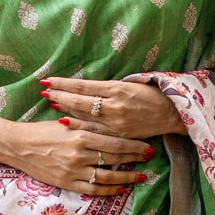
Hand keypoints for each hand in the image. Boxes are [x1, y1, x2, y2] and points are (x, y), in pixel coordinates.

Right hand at [13, 115, 155, 198]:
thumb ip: (88, 125)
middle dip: (135, 158)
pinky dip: (109, 190)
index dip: (134, 145)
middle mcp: (79, 154)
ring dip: (126, 177)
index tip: (147, 146)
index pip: (114, 141)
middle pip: (115, 157)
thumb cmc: (42, 131)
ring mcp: (74, 170)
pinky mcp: (67, 183)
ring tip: (140, 177)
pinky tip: (120, 189)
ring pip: (107, 176)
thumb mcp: (67, 123)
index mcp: (80, 135)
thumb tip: (110, 124)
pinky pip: (93, 190)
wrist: (18, 145)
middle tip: (150, 158)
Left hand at [39, 74, 185, 138]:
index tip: (48, 80)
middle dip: (59, 95)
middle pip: (80, 100)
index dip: (64, 83)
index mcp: (116, 88)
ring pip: (84, 115)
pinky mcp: (119, 134)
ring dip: (65, 109)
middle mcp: (114, 104)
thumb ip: (107, 88)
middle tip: (42, 90)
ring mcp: (116, 121)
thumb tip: (83, 88)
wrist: (172, 113)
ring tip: (49, 102)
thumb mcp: (129, 84)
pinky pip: (95, 130)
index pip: (83, 86)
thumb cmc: (150, 95)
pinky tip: (65, 121)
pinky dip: (78, 125)